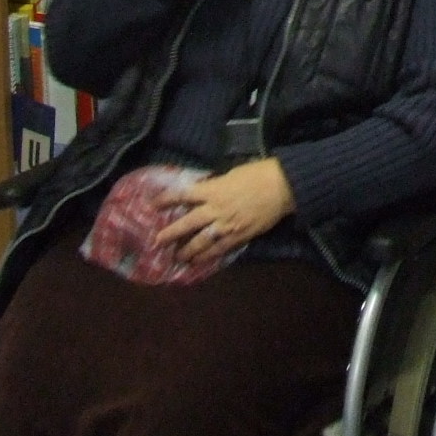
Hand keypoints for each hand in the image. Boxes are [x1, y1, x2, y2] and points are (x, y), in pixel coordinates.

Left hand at [153, 158, 294, 266]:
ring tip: (177, 257)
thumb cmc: (258, 173)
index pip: (183, 195)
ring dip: (187, 250)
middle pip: (187, 224)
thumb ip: (215, 185)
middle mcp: (215, 209)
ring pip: (201, 241)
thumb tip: (202, 190)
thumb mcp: (231, 173)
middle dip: (170, 234)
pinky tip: (198, 261)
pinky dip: (207, 256)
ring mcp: (226, 225)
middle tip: (156, 242)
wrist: (282, 186)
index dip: (166, 200)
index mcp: (213, 190)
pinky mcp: (239, 236)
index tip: (153, 205)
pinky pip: (219, 249)